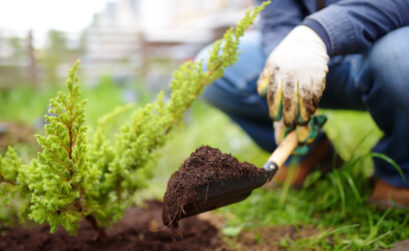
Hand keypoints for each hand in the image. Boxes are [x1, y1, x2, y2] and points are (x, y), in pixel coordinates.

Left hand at [257, 25, 328, 143]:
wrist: (308, 39)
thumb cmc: (286, 56)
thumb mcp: (272, 62)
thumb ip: (264, 78)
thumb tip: (261, 94)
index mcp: (276, 70)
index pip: (273, 92)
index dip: (274, 107)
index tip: (274, 118)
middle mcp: (290, 72)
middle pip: (288, 97)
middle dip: (288, 113)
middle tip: (289, 124)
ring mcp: (305, 73)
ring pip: (304, 97)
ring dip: (303, 112)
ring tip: (302, 122)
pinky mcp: (318, 74)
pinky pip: (316, 92)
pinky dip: (314, 103)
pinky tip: (312, 110)